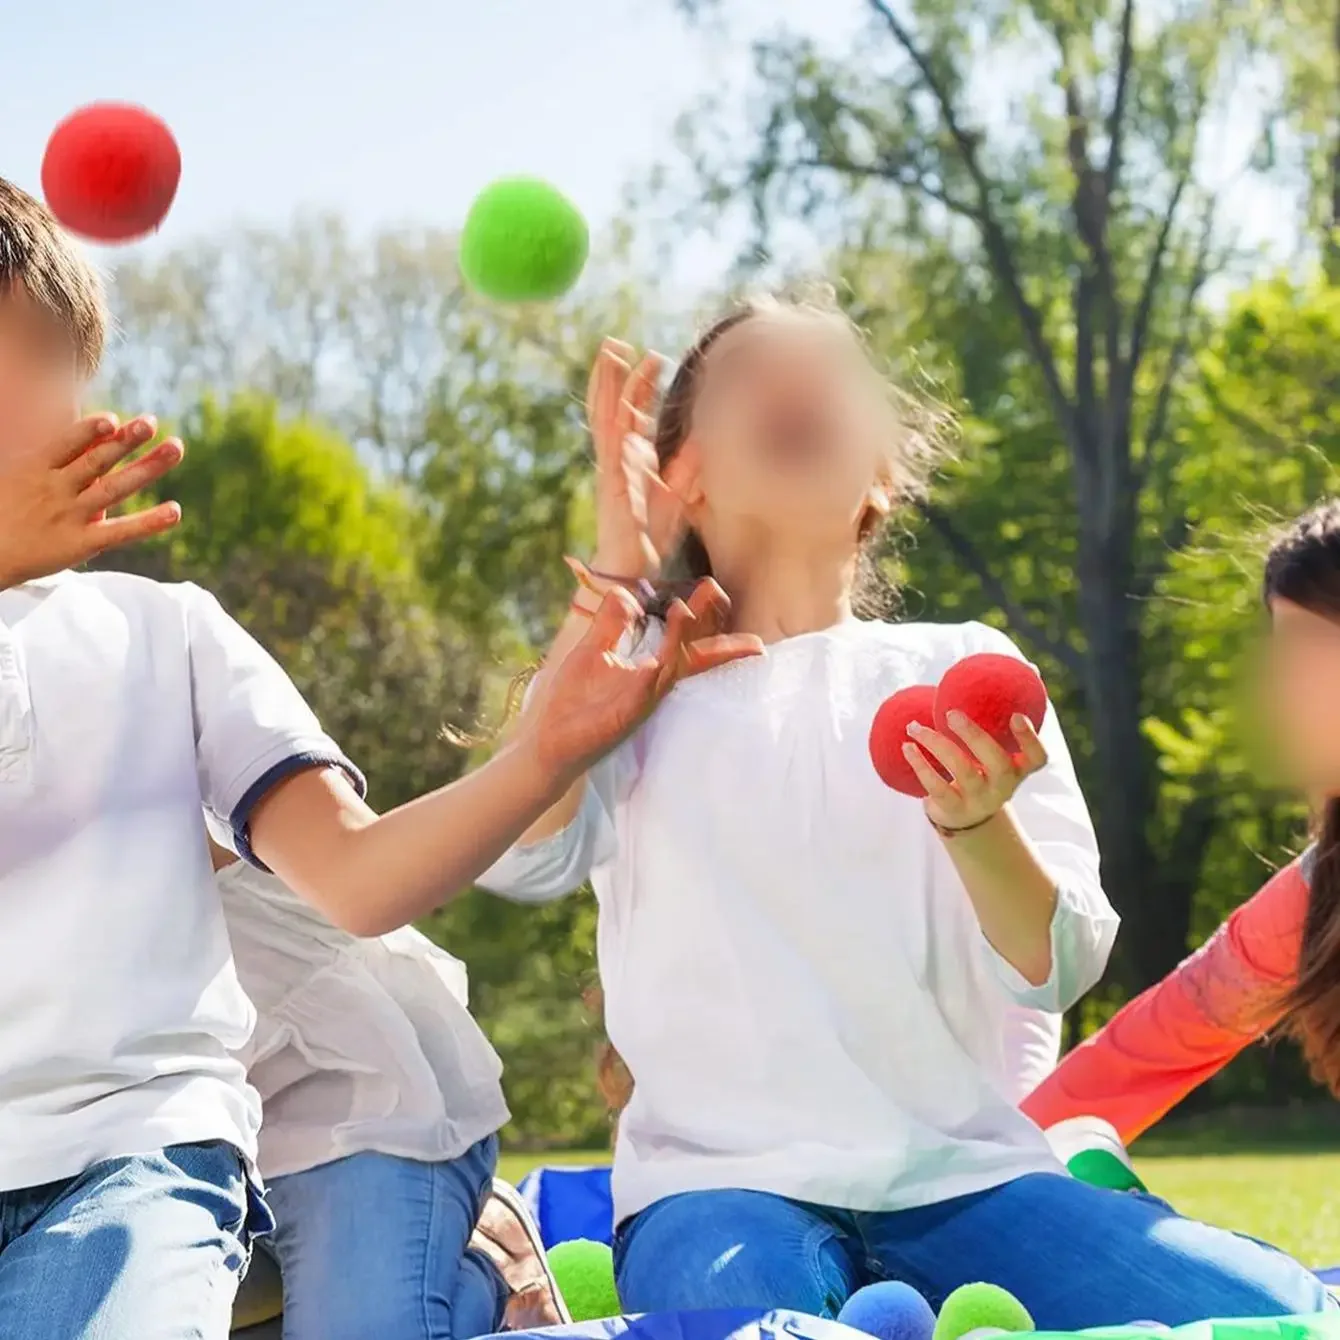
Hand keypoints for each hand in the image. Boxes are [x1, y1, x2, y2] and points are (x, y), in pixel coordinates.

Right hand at [0, 414, 182, 588]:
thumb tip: (79, 423)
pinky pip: (121, 532)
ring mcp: (70, 516)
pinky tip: (175, 511)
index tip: (112, 420)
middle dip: (126, 440)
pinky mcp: (81, 543)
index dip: (89, 430)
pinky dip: (149, 522)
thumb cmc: (2, 507)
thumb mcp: (16, 471)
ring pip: (114, 488)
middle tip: (152, 422)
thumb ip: (50, 453)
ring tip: (176, 447)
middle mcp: (56, 489)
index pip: (67, 443)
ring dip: (147, 467)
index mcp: (35, 467)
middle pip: (96, 461)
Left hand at [529, 578, 761, 779]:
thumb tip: (628, 593)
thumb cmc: (572, 701)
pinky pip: (645, 688)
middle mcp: (654, 684)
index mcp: (650, 670)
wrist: (550, 741)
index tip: (713, 590)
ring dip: (680, 637)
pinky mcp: (627, 713)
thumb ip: (611, 622)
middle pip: (694, 655)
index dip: (702, 616)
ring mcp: (643, 699)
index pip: (685, 640)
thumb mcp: (593, 650)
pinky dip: (652, 670)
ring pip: (671, 665)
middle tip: (721, 597)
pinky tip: (654, 656)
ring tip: (684, 608)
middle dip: (713, 630)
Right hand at [587, 338, 681, 579]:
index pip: (631, 412)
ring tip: (609, 357)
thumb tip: (702, 441)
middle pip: (610, 406)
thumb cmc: (651, 534)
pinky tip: (619, 400)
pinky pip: (611, 446)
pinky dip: (614, 422)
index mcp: (631, 457)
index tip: (653, 356)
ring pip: (604, 417)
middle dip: (612, 374)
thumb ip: (687, 467)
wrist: (633, 565)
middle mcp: (617, 457)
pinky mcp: (611, 482)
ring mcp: (611, 467)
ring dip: (606, 386)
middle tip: (615, 342)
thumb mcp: (677, 493)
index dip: (639, 385)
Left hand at [903, 711, 1047, 831]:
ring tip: (914, 727)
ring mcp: (978, 801)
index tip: (1016, 715)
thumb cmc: (982, 773)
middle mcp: (1002, 787)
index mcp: (1018, 770)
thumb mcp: (995, 755)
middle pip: (997, 763)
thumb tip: (1029, 668)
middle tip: (951, 713)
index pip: (1037, 759)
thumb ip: (1001, 721)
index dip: (1029, 739)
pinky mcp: (953, 809)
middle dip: (974, 736)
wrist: (966, 819)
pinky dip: (920, 765)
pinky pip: (936, 786)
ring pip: (962, 771)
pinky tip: (907, 747)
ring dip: (937, 744)